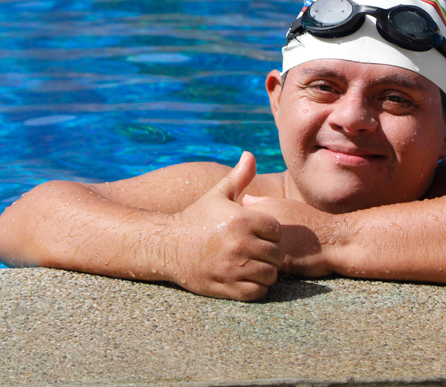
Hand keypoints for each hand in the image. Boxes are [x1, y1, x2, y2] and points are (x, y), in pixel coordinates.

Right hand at [168, 152, 282, 300]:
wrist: (168, 246)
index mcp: (241, 220)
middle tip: (257, 251)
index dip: (270, 232)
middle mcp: (240, 244)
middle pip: (277, 254)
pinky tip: (246, 278)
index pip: (277, 230)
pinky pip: (257, 292)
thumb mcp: (217, 195)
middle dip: (270, 253)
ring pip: (270, 275)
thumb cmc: (196, 218)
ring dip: (265, 271)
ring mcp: (233, 267)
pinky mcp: (227, 287)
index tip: (258, 233)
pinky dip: (256, 287)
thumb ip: (238, 177)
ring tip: (254, 265)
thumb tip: (250, 154)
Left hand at [242, 196, 332, 277]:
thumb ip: (260, 203)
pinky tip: (262, 272)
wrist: (334, 238)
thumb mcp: (283, 204)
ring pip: (248, 260)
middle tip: (239, 254)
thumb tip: (244, 199)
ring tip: (252, 264)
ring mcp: (271, 247)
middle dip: (236, 250)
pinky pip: (262, 272)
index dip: (233, 233)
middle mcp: (262, 229)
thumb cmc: (307, 219)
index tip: (236, 237)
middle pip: (236, 243)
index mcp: (258, 212)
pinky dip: (259, 273)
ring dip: (248, 263)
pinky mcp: (280, 266)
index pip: (232, 224)